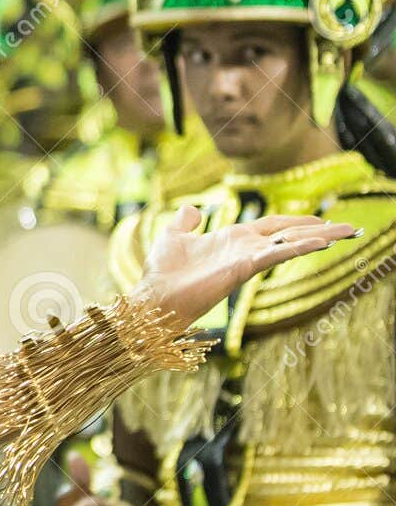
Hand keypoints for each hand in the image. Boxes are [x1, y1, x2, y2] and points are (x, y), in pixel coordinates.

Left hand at [133, 205, 357, 330]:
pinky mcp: (243, 268)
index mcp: (233, 239)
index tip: (322, 218)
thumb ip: (185, 222)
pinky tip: (319, 241)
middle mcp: (245, 248)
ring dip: (318, 237)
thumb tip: (192, 209)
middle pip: (290, 234)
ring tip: (346, 232)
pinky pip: (275, 254)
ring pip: (289, 243)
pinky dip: (296, 247)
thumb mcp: (174, 236)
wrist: (155, 295)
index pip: (273, 226)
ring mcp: (246, 259)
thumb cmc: (163, 271)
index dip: (297, 221)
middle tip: (350, 228)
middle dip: (319, 230)